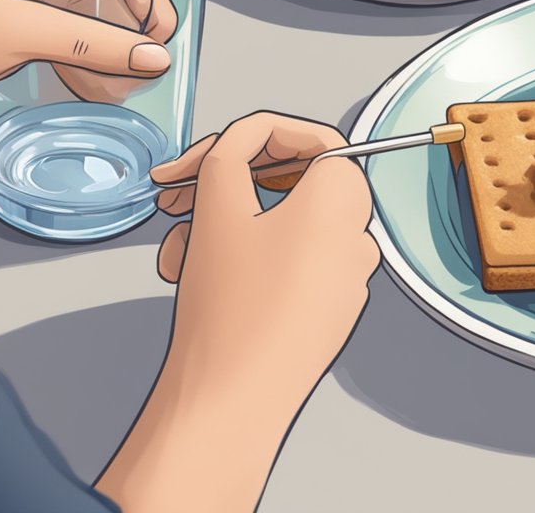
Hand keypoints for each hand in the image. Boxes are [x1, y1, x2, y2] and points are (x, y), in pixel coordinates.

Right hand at [97, 113, 379, 511]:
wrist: (233, 398)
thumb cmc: (233, 310)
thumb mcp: (218, 206)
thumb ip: (229, 152)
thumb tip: (237, 141)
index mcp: (344, 201)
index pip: (313, 138)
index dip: (255, 136)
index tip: (212, 152)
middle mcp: (355, 236)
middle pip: (291, 182)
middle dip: (226, 184)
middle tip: (178, 193)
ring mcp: (343, 277)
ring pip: (278, 226)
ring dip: (222, 225)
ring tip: (178, 251)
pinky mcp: (324, 309)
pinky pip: (285, 263)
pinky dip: (242, 258)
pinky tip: (197, 277)